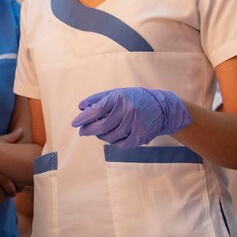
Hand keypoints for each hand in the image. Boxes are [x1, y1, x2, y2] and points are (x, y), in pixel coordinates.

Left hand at [71, 87, 190, 147]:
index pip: (96, 110)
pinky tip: (112, 137)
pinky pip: (121, 144)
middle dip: (89, 130)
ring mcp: (135, 125)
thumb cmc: (135, 99)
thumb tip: (81, 107)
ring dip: (101, 136)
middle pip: (101, 126)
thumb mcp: (118, 93)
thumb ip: (99, 99)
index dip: (83, 118)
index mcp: (120, 98)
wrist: (162, 108)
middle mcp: (128, 111)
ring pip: (110, 137)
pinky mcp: (141, 136)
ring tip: (100, 132)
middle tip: (82, 132)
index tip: (74, 123)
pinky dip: (113, 142)